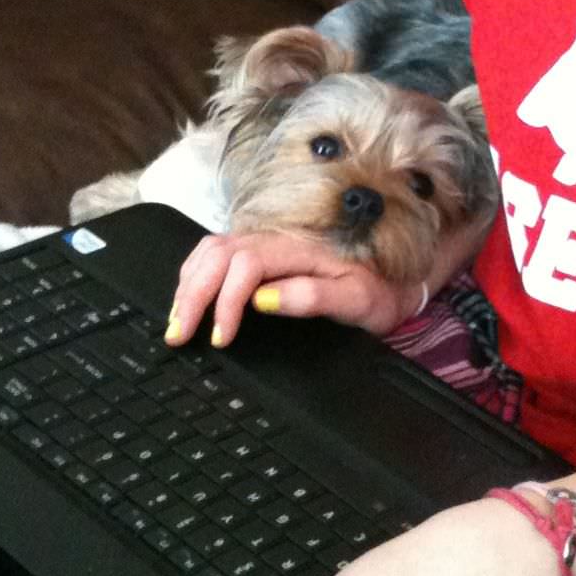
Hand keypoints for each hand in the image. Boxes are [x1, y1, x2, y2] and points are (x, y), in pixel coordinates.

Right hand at [164, 231, 423, 347]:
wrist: (397, 276)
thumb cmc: (378, 291)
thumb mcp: (357, 300)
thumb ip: (312, 296)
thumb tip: (263, 299)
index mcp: (297, 249)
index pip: (244, 264)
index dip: (225, 301)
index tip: (220, 337)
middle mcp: (275, 238)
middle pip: (217, 254)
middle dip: (192, 294)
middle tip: (179, 334)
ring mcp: (265, 241)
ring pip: (210, 250)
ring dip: (188, 284)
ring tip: (178, 321)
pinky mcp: (259, 250)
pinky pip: (215, 252)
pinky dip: (195, 274)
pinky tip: (189, 296)